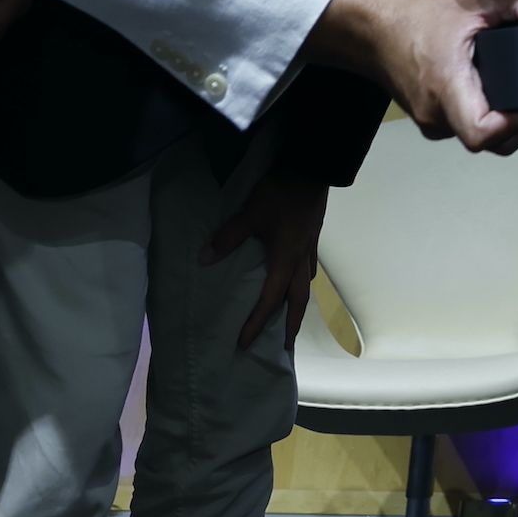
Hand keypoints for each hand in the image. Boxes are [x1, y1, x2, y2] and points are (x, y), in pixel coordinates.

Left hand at [202, 171, 327, 352]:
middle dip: (290, 325)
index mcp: (285, 261)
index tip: (245, 343)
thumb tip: (204, 260)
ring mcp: (310, 248)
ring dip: (299, 304)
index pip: (270, 300)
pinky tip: (300, 275)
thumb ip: (229, 237)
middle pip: (298, 301)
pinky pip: (309, 268)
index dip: (256, 323)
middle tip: (285, 346)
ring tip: (292, 315)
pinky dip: (304, 279)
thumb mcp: (251, 214)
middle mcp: (300, 261)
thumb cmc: (281, 195)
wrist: (313, 170)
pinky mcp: (313, 236)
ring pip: (307, 285)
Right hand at [312, 0, 517, 152]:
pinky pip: (471, 130)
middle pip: (492, 142)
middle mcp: (438, 117)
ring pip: (485, 140)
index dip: (517, 124)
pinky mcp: (435, 123)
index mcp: (446, 88)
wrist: (373, 32)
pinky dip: (498, 122)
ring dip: (516, 127)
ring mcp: (434, 125)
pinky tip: (517, 102)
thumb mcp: (472, 2)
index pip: (481, 132)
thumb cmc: (419, 19)